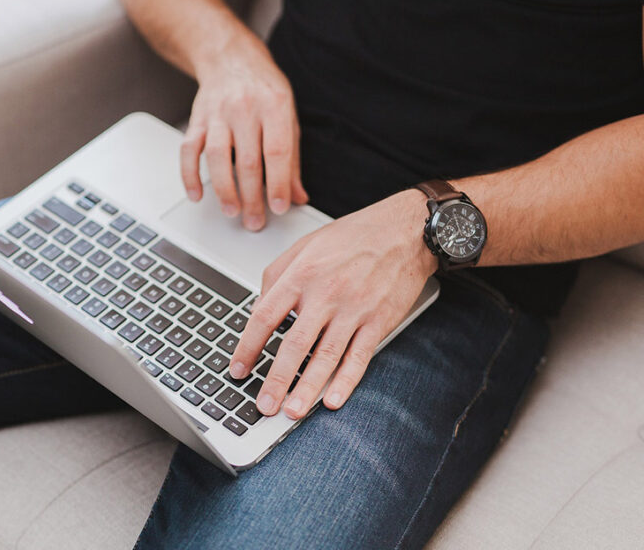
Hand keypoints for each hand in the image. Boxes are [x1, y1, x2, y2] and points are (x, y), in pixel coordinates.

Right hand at [182, 33, 308, 230]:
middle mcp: (245, 108)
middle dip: (252, 197)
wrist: (230, 58)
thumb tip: (297, 195)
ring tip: (232, 211)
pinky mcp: (197, 119)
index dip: (278, 183)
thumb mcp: (288, 115)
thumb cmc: (263, 88)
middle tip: (255, 221)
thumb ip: (292, 158)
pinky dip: (190, 175)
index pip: (277, 151)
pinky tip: (197, 195)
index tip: (280, 207)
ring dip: (224, 189)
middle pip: (247, 160)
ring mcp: (217, 113)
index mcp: (274, 106)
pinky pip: (188, 150)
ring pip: (217, 157)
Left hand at [228, 190, 437, 417]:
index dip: (248, 346)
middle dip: (275, 379)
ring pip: (326, 356)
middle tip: (263, 405)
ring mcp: (354, 309)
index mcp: (301, 273)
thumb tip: (258, 307)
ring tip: (292, 412)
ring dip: (307, 388)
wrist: (406, 231)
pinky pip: (359, 357)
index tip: (238, 368)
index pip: (264, 315)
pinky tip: (332, 400)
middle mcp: (325, 293)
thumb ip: (277, 275)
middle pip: (294, 344)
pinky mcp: (378, 321)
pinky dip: (346, 381)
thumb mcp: (306, 245)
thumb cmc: (354, 237)